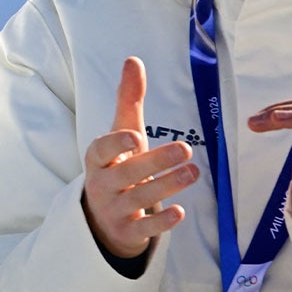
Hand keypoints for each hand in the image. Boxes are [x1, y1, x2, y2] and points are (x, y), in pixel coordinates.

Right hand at [82, 57, 198, 259]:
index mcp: (98, 158)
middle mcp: (102, 184)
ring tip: (194, 171)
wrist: (104, 215)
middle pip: (128, 174)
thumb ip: (128, 99)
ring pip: (140, 198)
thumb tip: (133, 60)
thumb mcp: (122, 132)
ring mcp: (114, 209)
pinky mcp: (128, 231)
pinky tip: (180, 211)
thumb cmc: (118, 163)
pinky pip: (144, 228)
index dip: (117, 144)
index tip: (136, 136)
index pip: (102, 150)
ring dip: (168, 185)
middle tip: (186, 150)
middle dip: (156, 162)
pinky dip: (161, 221)